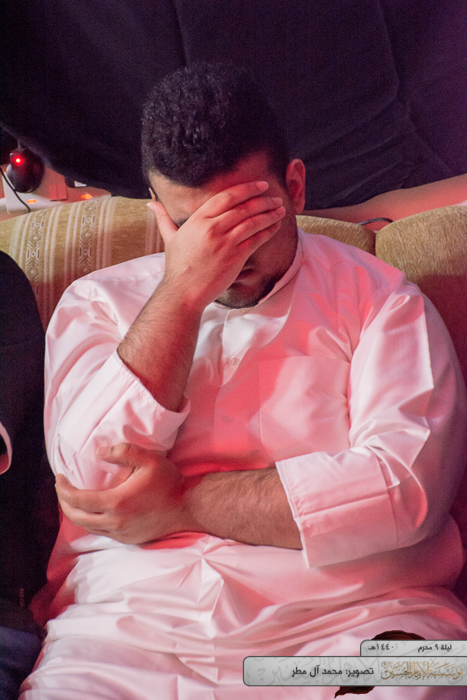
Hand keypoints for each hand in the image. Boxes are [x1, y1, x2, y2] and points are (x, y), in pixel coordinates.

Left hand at [55, 443, 195, 543]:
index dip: (63, 489)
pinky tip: (93, 511)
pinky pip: (102, 532)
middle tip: (62, 487)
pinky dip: (91, 521)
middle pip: (77, 517)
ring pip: (88, 527)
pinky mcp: (128, 540)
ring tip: (72, 499)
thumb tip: (99, 453)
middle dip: (64, 502)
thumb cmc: (169, 482)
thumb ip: (124, 452)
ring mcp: (121, 534)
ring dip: (76, 513)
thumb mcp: (149, 460)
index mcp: (117, 503)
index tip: (59, 477)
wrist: (188, 507)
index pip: (78, 500)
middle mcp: (115, 522)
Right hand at [148, 181, 284, 308]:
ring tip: (280, 209)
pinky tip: (276, 226)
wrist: (184, 291)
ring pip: (253, 221)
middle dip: (262, 199)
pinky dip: (268, 231)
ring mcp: (225, 242)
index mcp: (198, 220)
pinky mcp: (236, 256)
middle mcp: (213, 228)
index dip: (246, 189)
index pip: (226, 196)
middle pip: (243, 207)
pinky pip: (257, 239)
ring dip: (270, 213)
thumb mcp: (170, 238)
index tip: (259, 185)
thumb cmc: (177, 266)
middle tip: (275, 196)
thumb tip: (151, 205)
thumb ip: (164, 218)